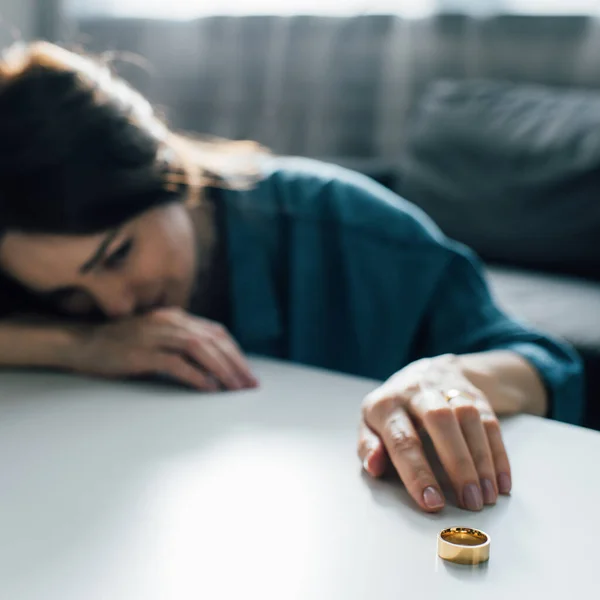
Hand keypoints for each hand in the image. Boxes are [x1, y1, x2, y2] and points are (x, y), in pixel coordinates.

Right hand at [73, 308, 256, 390]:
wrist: (83, 343)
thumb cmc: (122, 346)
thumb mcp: (158, 339)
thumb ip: (182, 345)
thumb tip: (213, 368)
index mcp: (176, 317)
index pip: (216, 333)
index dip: (235, 353)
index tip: (248, 373)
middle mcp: (169, 321)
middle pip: (212, 340)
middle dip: (235, 363)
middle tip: (249, 385)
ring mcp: (154, 335)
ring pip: (198, 349)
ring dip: (221, 370)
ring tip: (234, 388)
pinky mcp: (140, 352)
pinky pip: (174, 363)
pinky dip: (194, 375)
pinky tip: (208, 387)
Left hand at [358, 355, 510, 512]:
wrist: (426, 370)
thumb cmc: (394, 409)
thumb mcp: (370, 424)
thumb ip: (368, 447)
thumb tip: (373, 466)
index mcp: (386, 404)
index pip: (402, 438)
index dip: (417, 472)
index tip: (431, 502)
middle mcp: (417, 392)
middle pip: (439, 420)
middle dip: (457, 463)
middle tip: (469, 502)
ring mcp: (447, 388)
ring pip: (468, 417)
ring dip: (481, 460)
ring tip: (486, 497)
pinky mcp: (473, 393)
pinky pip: (489, 420)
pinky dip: (498, 453)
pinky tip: (501, 482)